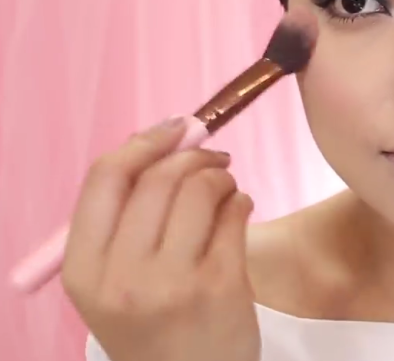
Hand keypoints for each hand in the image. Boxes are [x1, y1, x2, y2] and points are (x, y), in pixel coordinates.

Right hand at [62, 118, 259, 360]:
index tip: (173, 129)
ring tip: (226, 189)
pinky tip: (240, 210)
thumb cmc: (155, 331)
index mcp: (85, 271)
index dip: (143, 143)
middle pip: (158, 178)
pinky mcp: (220, 285)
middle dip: (193, 156)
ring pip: (200, 189)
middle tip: (214, 158)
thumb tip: (160, 145)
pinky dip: (241, 200)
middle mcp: (122, 275)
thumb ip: (124, 225)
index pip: (106, 178)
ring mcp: (172, 281)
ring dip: (220, 177)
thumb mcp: (113, 287)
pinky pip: (234, 214)